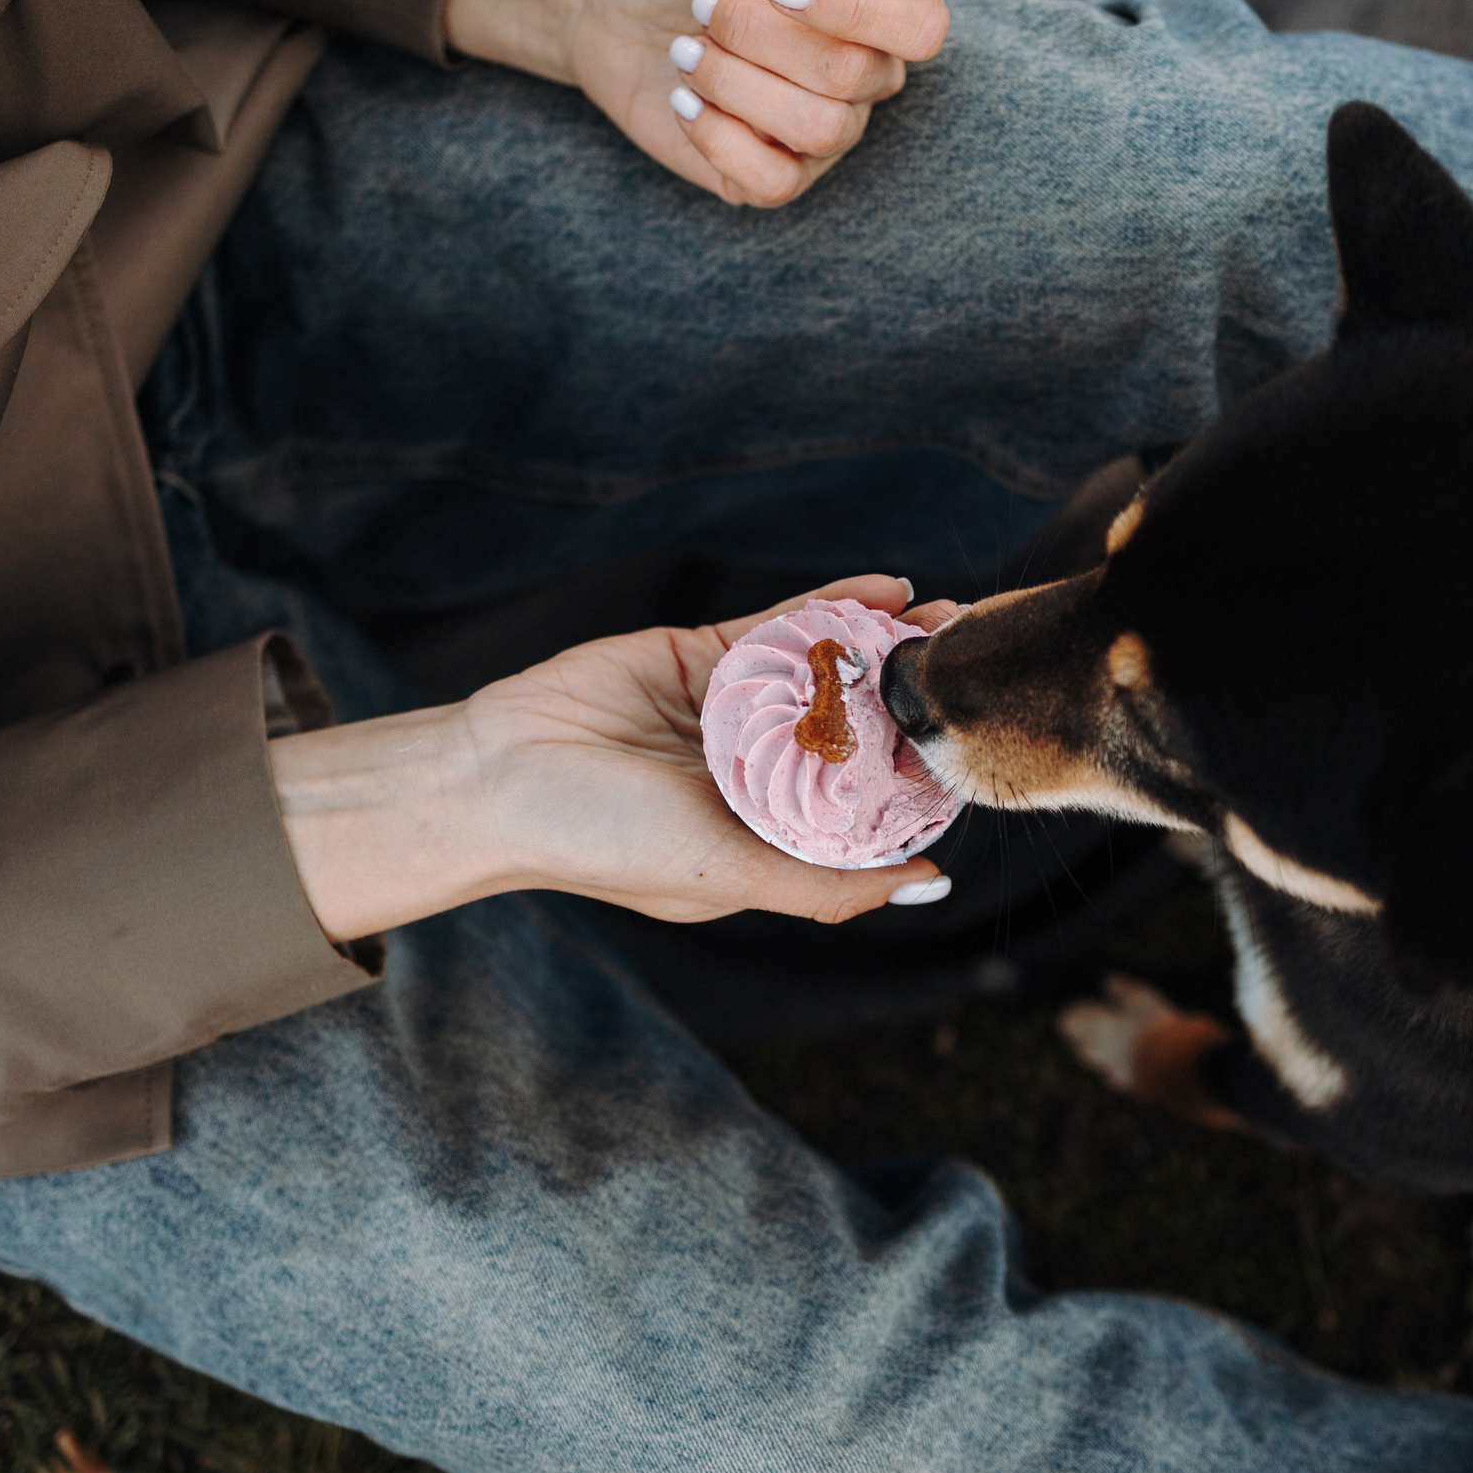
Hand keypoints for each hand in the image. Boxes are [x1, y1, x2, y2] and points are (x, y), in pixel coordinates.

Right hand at [272, 577, 957, 941]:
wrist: (494, 774)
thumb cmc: (604, 843)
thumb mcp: (725, 873)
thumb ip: (822, 882)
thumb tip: (928, 885)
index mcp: (768, 833)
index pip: (866, 803)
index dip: (922, 772)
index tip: (978, 740)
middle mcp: (759, 770)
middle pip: (855, 727)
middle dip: (914, 697)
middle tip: (976, 663)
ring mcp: (733, 707)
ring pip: (825, 668)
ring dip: (886, 643)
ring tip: (948, 621)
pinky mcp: (701, 652)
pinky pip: (779, 623)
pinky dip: (833, 601)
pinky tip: (887, 587)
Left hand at [445, 0, 947, 206]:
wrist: (608, 3)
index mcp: (878, 2)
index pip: (922, 28)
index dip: (848, 9)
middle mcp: (865, 72)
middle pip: (852, 75)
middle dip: (757, 33)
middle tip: (705, 3)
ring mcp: (824, 132)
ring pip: (817, 128)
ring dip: (730, 79)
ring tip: (687, 50)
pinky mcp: (774, 177)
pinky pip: (776, 181)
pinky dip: (716, 135)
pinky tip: (686, 100)